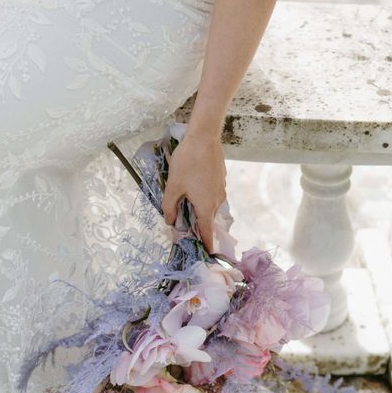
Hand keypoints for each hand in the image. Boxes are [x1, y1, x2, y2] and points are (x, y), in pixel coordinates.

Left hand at [162, 128, 226, 252]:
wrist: (204, 138)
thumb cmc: (187, 163)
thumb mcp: (173, 186)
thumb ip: (170, 207)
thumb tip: (170, 221)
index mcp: (205, 206)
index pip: (207, 232)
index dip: (207, 244)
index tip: (208, 254)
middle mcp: (217, 201)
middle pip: (208, 219)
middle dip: (199, 224)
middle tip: (185, 224)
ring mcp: (221, 189)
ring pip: (210, 205)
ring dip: (200, 208)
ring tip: (186, 202)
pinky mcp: (221, 179)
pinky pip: (213, 194)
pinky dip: (205, 197)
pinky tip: (194, 185)